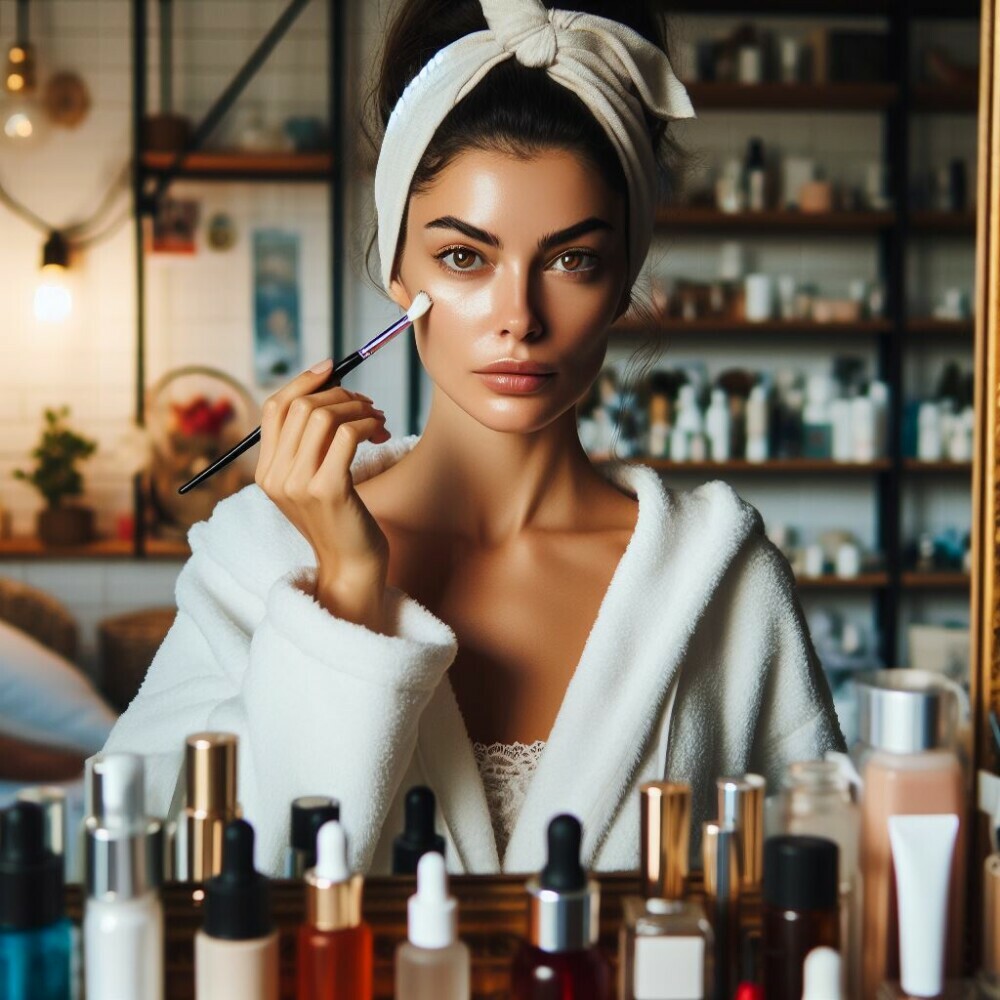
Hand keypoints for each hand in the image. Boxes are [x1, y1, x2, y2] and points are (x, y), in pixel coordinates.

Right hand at [255, 360, 390, 629]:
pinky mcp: (327, 490)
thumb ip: (310, 444)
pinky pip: (346, 435)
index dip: (304, 381)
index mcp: (266, 471)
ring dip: (358, 409)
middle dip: (341, 395)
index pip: (275, 407)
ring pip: (323, 416)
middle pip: (301, 405)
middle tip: (369, 405)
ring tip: (378, 421)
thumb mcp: (314, 481)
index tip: (334, 368)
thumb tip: (331, 387)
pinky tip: (380, 435)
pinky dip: (367, 425)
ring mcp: (298, 484)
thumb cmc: (341, 521)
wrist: (351, 567)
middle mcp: (275, 476)